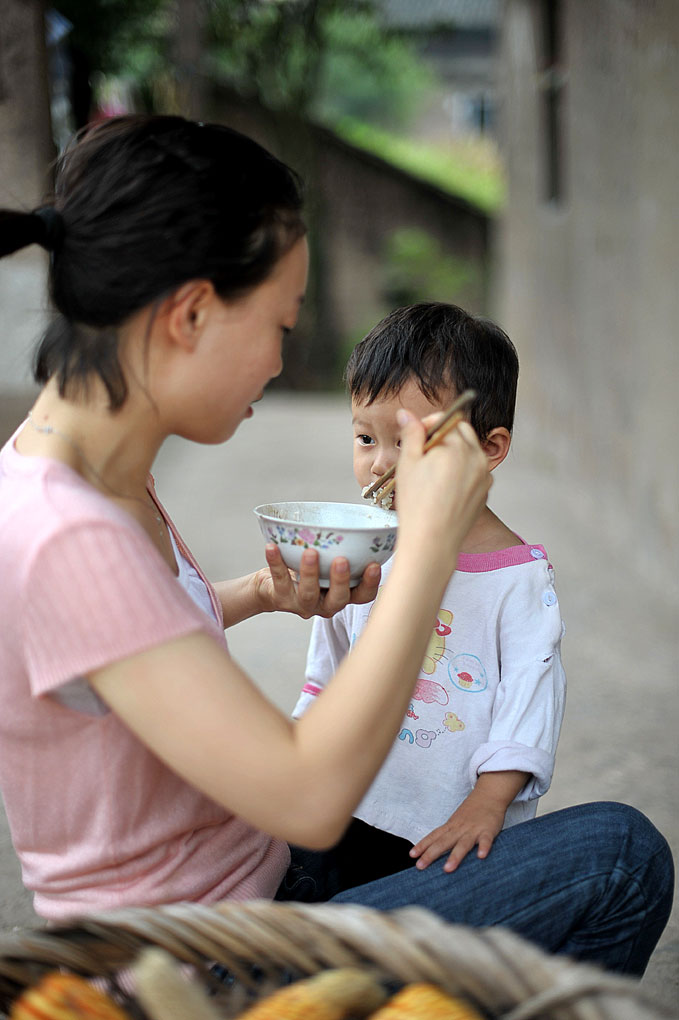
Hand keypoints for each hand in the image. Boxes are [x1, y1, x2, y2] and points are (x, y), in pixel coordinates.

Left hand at [256, 543, 380, 619]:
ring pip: (308, 593)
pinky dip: (276, 562)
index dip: (371, 583)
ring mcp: (303, 604)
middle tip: (341, 561)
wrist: (271, 587)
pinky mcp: (281, 598)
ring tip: (310, 552)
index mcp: (342, 594)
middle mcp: (326, 603)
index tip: (374, 565)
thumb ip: (342, 551)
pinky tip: (272, 547)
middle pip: (338, 598)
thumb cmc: (307, 570)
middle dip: (341, 580)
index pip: (363, 595)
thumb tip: (361, 523)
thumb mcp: (328, 563)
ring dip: (310, 572)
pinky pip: (279, 579)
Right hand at [395, 414, 490, 565]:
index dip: (428, 425)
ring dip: (454, 454)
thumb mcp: (408, 463)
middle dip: (444, 437)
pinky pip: (474, 471)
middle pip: (462, 431)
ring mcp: (484, 475)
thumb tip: (406, 414)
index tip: (416, 438)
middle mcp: (476, 457)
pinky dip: (462, 472)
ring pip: (469, 451)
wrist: (433, 541)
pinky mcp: (485, 491)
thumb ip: (411, 433)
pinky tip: (444, 488)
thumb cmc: (417, 504)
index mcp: (457, 445)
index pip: (446, 418)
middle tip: (424, 455)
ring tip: (433, 474)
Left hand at [409, 790, 505, 872]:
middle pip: (443, 842)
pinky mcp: (488, 830)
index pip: (434, 836)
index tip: (412, 855)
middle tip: (420, 866)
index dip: (423, 845)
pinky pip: (486, 840)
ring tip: (447, 869)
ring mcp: (473, 829)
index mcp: (451, 826)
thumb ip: (448, 835)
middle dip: (431, 854)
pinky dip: (484, 847)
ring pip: (463, 844)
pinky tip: (481, 856)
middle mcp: (459, 828)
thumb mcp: (457, 822)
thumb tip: (435, 851)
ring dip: (455, 856)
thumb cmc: (472, 812)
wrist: (489, 794)